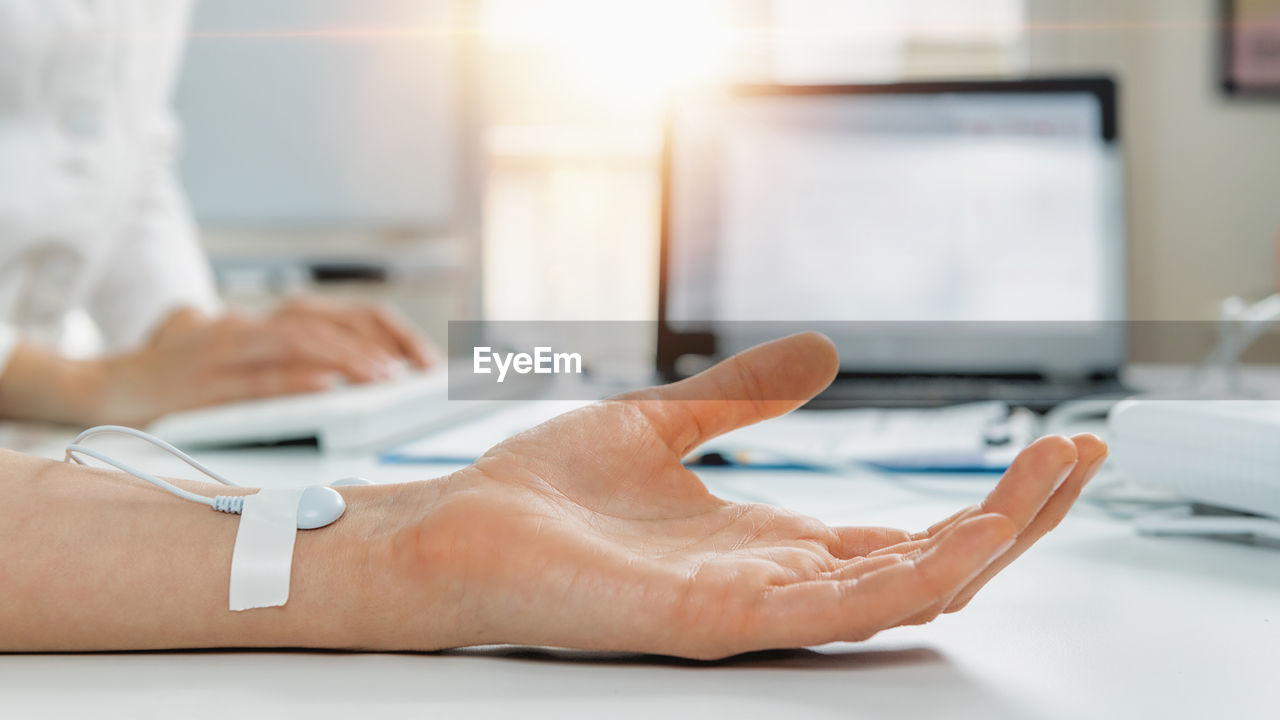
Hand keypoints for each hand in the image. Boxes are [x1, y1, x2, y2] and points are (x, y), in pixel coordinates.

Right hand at [91, 299, 437, 424]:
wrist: (108, 386)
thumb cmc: (181, 372)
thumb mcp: (241, 355)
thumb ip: (288, 356)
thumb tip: (351, 376)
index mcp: (265, 320)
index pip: (341, 315)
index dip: (388, 331)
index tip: (423, 357)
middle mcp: (249, 327)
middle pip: (326, 322)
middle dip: (379, 343)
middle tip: (415, 370)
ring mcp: (224, 353)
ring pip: (295, 343)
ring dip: (345, 357)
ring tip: (384, 377)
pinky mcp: (203, 386)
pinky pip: (257, 381)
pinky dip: (297, 381)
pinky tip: (329, 389)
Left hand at [375, 333, 1106, 658]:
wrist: (449, 534)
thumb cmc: (539, 496)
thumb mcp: (661, 422)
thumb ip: (742, 396)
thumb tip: (821, 353)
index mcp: (765, 541)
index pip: (903, 531)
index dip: (984, 499)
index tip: (1043, 448)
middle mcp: (772, 580)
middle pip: (926, 561)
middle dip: (1015, 517)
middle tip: (1082, 457)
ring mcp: (750, 607)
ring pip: (904, 591)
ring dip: (991, 542)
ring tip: (1054, 482)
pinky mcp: (714, 621)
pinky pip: (835, 608)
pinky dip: (916, 574)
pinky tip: (971, 535)